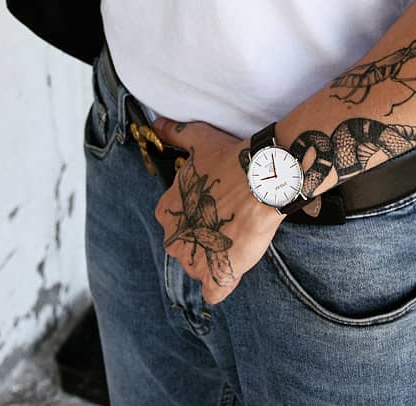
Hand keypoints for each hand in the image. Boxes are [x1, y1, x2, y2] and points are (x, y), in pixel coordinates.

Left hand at [149, 114, 283, 305]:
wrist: (260, 180)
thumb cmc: (228, 159)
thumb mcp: (197, 139)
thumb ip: (174, 133)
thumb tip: (156, 123)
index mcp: (165, 212)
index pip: (174, 221)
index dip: (196, 215)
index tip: (214, 205)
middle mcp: (173, 239)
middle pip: (186, 246)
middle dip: (204, 238)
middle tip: (228, 221)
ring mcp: (195, 261)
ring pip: (199, 268)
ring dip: (215, 259)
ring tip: (236, 239)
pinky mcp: (218, 276)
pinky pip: (213, 292)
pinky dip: (221, 285)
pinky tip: (233, 269)